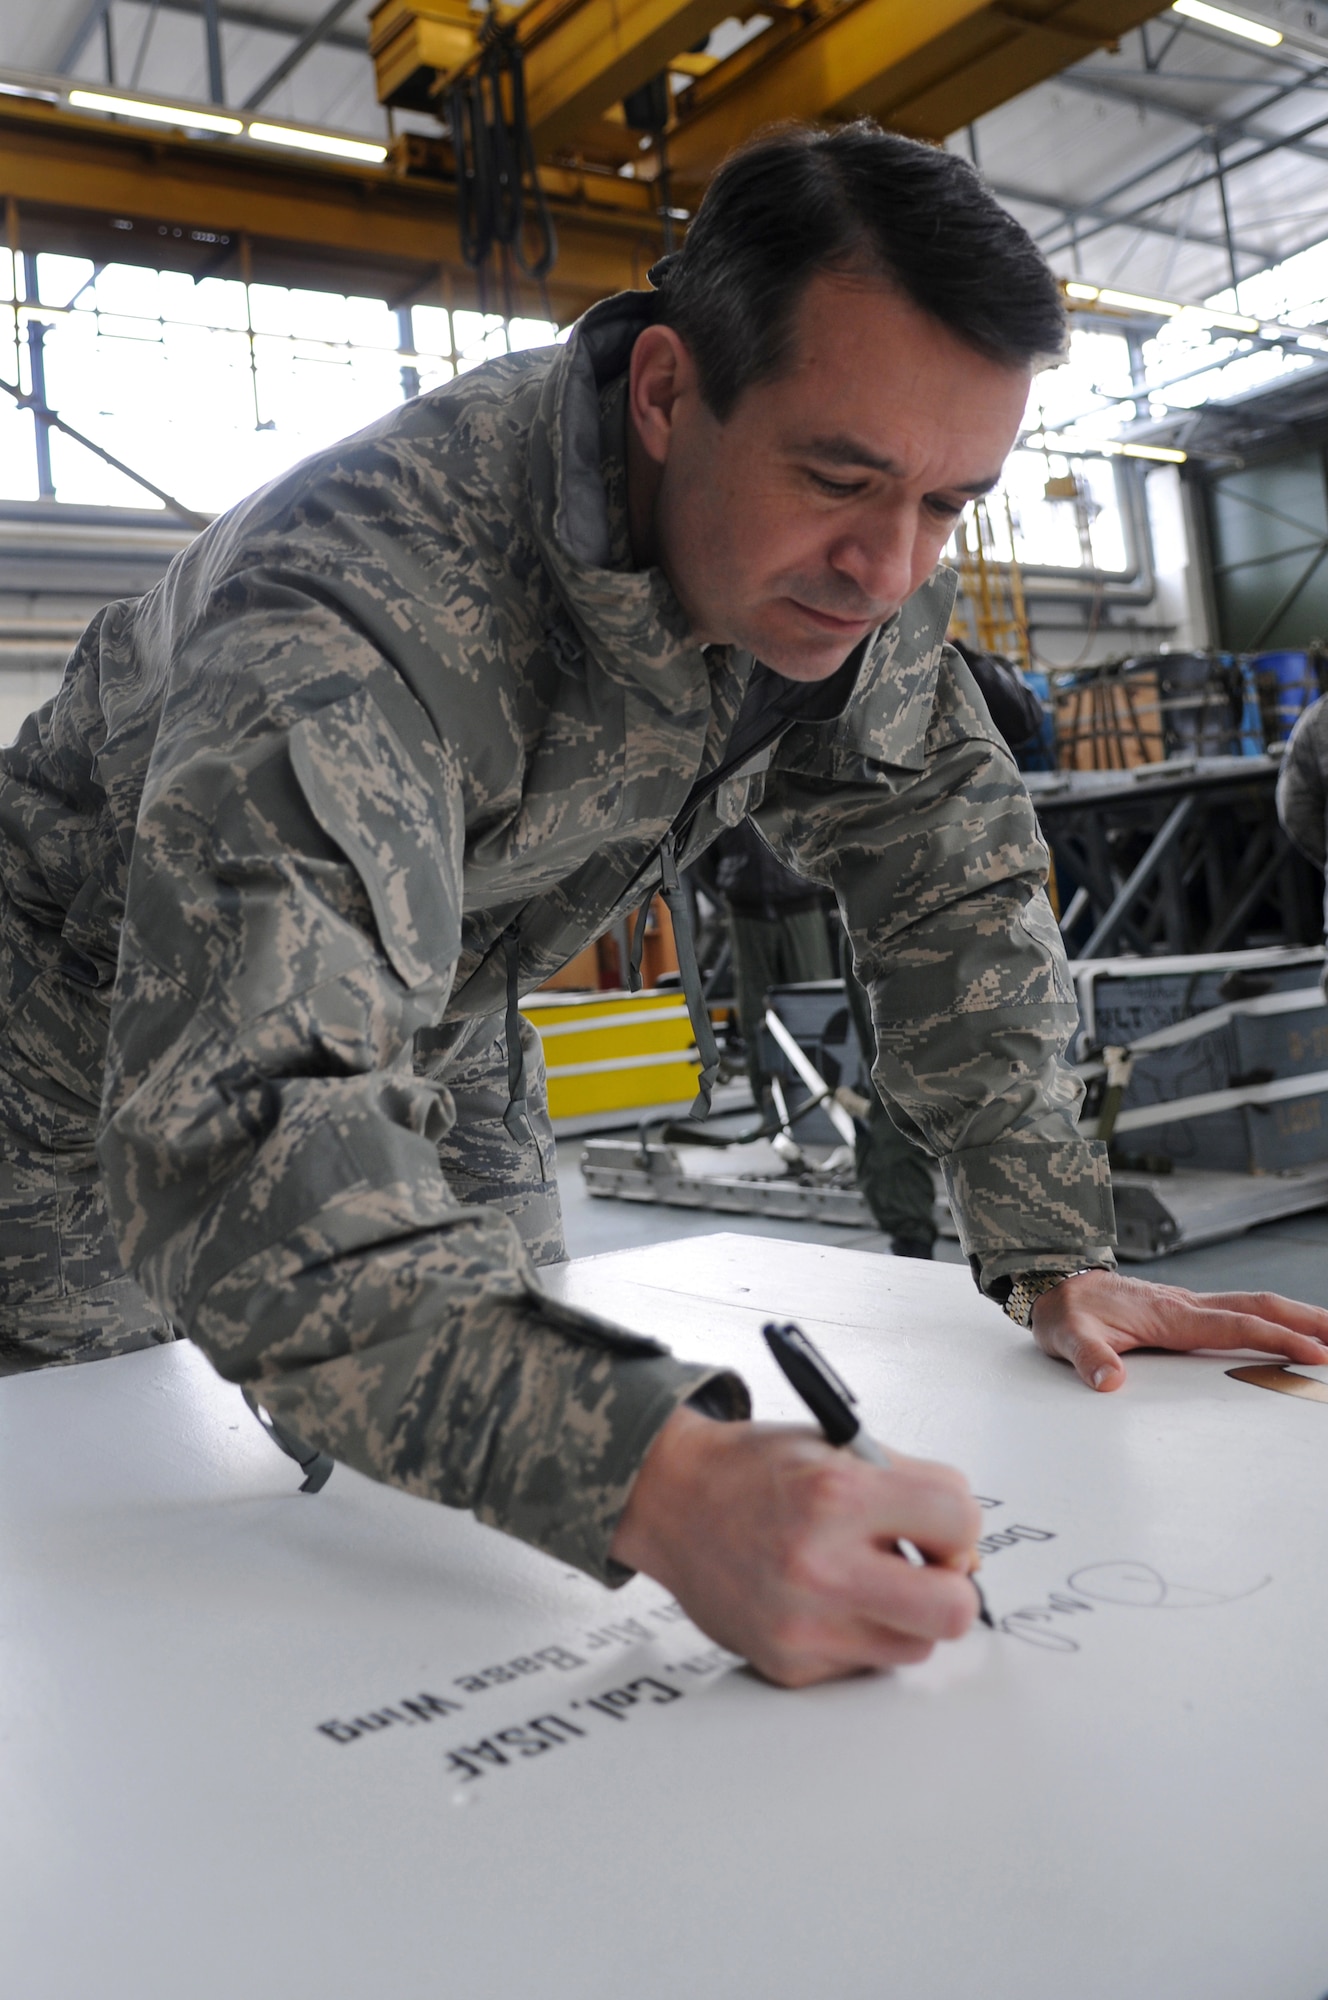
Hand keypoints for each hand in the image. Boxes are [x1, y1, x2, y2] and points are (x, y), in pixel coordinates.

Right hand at [609, 1406, 982, 1687]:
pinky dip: (859, 1634)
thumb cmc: (755, 1471)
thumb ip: (915, 1487)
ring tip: (867, 1578)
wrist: (673, 1502)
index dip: (959, 1523)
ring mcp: (802, 1625)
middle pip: (953, 1611)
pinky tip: (826, 1599)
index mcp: (837, 1496)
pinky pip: (865, 1665)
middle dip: (952, 1586)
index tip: (942, 1525)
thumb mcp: (839, 1446)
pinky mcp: (789, 1665)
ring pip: (915, 1646)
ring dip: (905, 1614)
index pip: (960, 1521)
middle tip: (928, 1568)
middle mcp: (819, 1566)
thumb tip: (967, 1547)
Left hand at [1032, 1268, 1327, 1391]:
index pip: (1235, 1326)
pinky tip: (1287, 1328)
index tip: (1313, 1352)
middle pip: (1259, 1306)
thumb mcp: (1068, 1336)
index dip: (1276, 1338)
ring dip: (1297, 1315)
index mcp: (1169, 1314)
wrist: (1053, 1283)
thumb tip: (1109, 1381)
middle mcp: (1187, 1304)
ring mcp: (1189, 1304)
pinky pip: (1240, 1310)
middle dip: (1306, 1320)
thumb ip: (1089, 1358)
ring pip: (1254, 1303)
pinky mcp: (1185, 1309)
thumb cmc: (1065, 1311)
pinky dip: (1272, 1317)